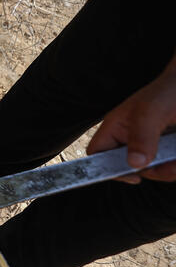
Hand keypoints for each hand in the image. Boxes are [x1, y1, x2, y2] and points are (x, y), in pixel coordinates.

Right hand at [88, 67, 175, 183]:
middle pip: (129, 168)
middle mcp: (131, 140)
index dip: (105, 167)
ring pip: (153, 170)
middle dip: (150, 171)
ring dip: (168, 170)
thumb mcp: (152, 111)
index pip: (97, 154)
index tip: (132, 175)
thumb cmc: (169, 91)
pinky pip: (169, 167)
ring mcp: (150, 146)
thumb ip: (142, 136)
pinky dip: (175, 167)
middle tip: (165, 166)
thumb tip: (134, 163)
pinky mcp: (168, 152)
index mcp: (116, 127)